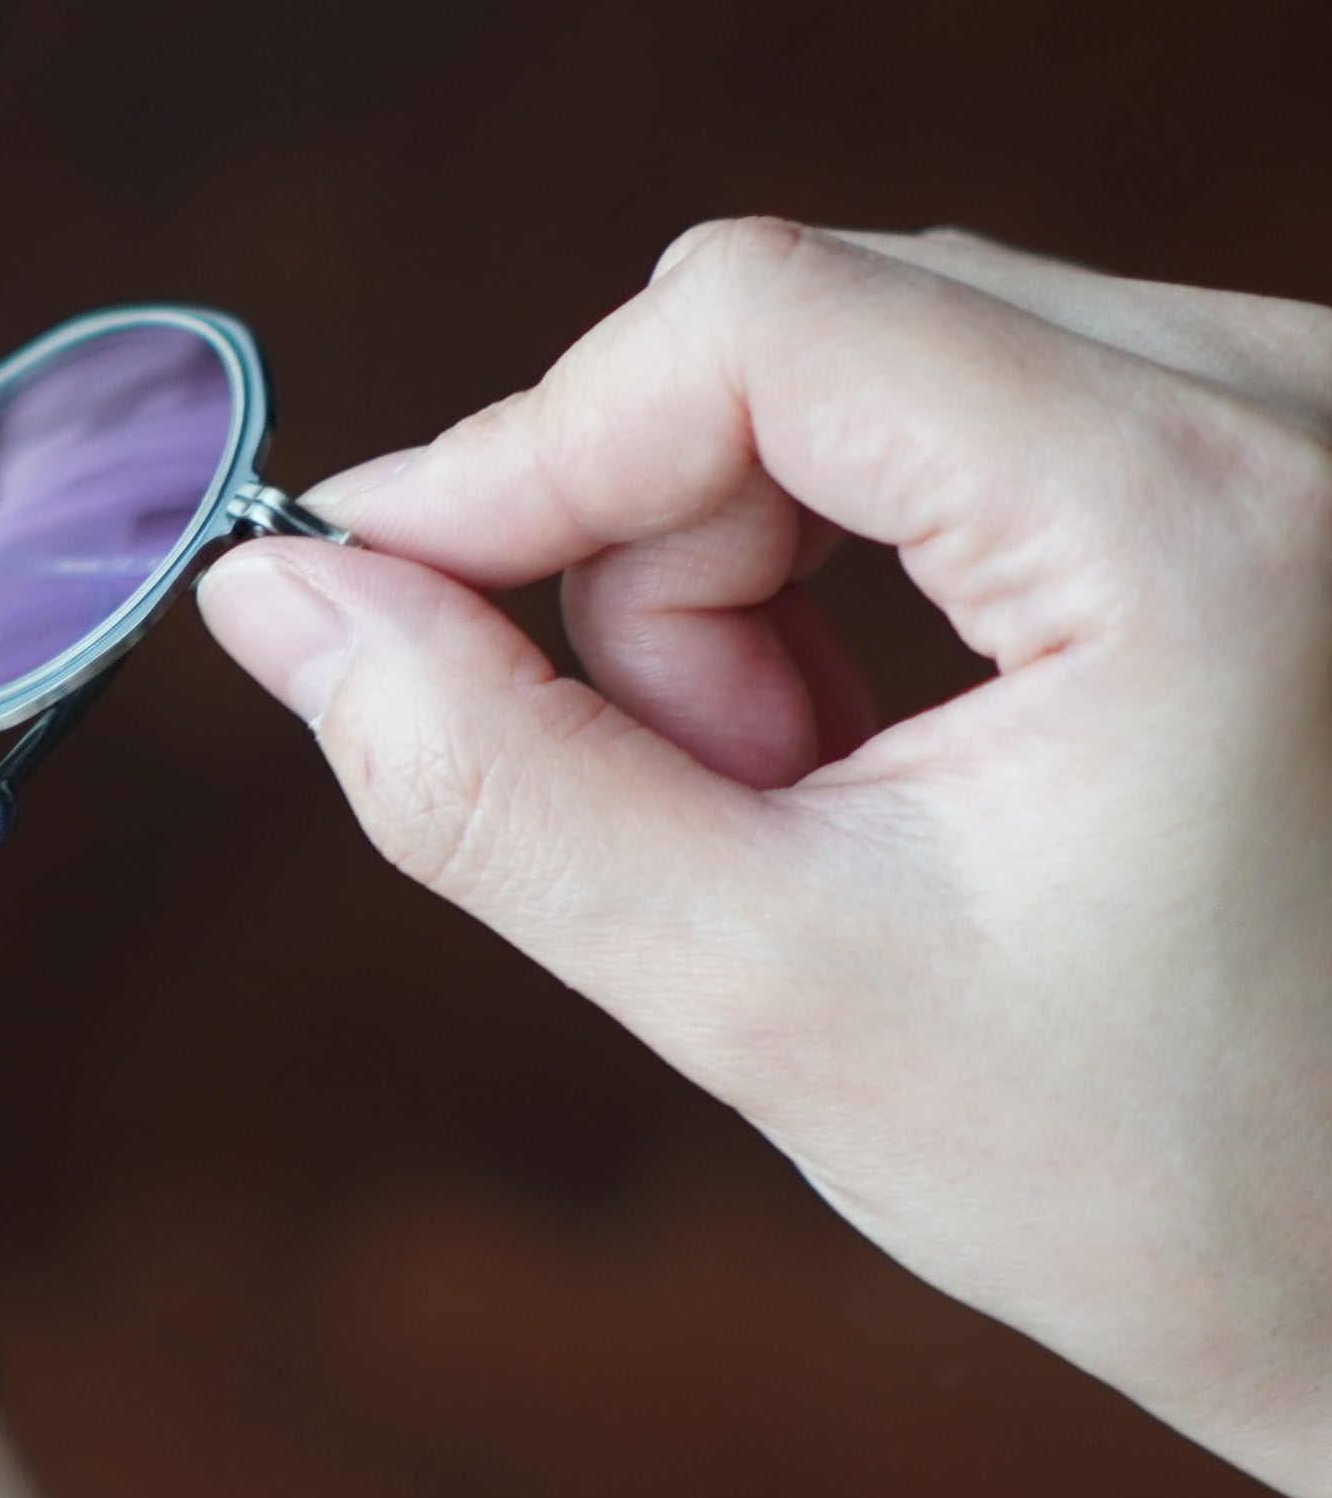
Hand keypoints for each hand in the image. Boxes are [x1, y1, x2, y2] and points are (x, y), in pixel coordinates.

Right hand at [197, 219, 1331, 1497]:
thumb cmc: (1173, 1175)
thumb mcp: (773, 994)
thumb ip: (484, 779)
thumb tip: (269, 595)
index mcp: (1205, 518)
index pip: (753, 322)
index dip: (524, 445)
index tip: (373, 587)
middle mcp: (1295, 398)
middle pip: (793, 330)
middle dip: (657, 553)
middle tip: (695, 793)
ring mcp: (1307, 404)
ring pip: (856, 357)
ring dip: (748, 565)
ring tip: (809, 794)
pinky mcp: (1280, 438)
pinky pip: (958, 391)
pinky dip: (858, 551)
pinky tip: (896, 734)